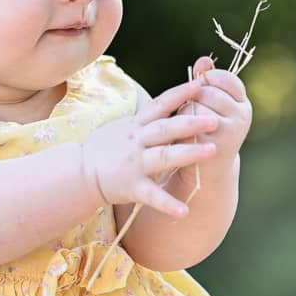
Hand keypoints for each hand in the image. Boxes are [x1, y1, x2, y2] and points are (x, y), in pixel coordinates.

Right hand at [81, 78, 219, 218]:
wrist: (80, 173)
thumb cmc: (104, 148)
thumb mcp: (124, 126)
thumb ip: (146, 117)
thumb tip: (170, 100)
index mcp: (136, 125)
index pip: (160, 104)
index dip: (180, 93)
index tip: (200, 84)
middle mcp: (137, 141)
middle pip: (167, 128)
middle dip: (191, 123)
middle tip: (215, 119)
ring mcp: (135, 164)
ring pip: (165, 156)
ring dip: (189, 154)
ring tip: (213, 151)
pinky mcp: (132, 186)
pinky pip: (152, 195)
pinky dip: (168, 204)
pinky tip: (185, 211)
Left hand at [178, 56, 251, 163]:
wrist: (206, 171)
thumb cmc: (204, 131)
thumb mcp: (210, 105)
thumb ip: (207, 81)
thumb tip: (203, 60)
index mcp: (243, 103)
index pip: (227, 78)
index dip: (209, 79)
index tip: (199, 87)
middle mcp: (242, 116)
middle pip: (208, 91)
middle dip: (193, 98)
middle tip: (190, 109)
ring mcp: (231, 131)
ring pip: (197, 106)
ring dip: (184, 112)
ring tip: (185, 124)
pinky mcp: (215, 145)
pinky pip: (189, 124)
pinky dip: (181, 129)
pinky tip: (182, 137)